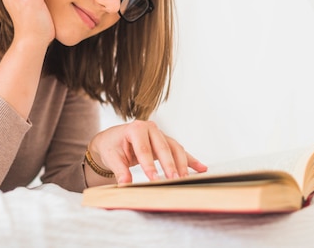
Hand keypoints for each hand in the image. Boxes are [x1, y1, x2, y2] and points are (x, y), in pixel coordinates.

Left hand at [87, 120, 206, 184]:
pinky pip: (180, 151)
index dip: (149, 165)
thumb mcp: (112, 157)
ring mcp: (160, 134)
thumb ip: (120, 171)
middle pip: (163, 147)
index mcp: (136, 128)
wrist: (113, 139)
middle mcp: (150, 128)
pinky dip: (191, 160)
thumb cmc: (112, 146)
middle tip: (174, 180)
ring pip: (175, 148)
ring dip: (182, 164)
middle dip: (169, 165)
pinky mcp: (166, 142)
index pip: (144, 149)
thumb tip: (125, 185)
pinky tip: (201, 169)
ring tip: (185, 179)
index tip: (154, 180)